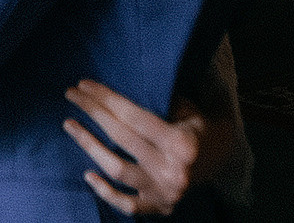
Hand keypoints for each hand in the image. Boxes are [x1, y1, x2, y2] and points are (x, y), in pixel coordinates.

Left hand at [63, 80, 232, 214]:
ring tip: (70, 125)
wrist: (223, 157)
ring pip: (117, 170)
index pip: (133, 117)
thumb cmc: (196, 125)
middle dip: (93, 112)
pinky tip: (87, 174)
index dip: (105, 99)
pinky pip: (127, 205)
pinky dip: (106, 192)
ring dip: (89, 145)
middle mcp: (174, 171)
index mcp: (181, 144)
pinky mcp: (160, 207)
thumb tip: (115, 91)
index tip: (83, 85)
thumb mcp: (187, 108)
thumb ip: (158, 102)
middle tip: (71, 95)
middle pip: (121, 138)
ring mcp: (166, 192)